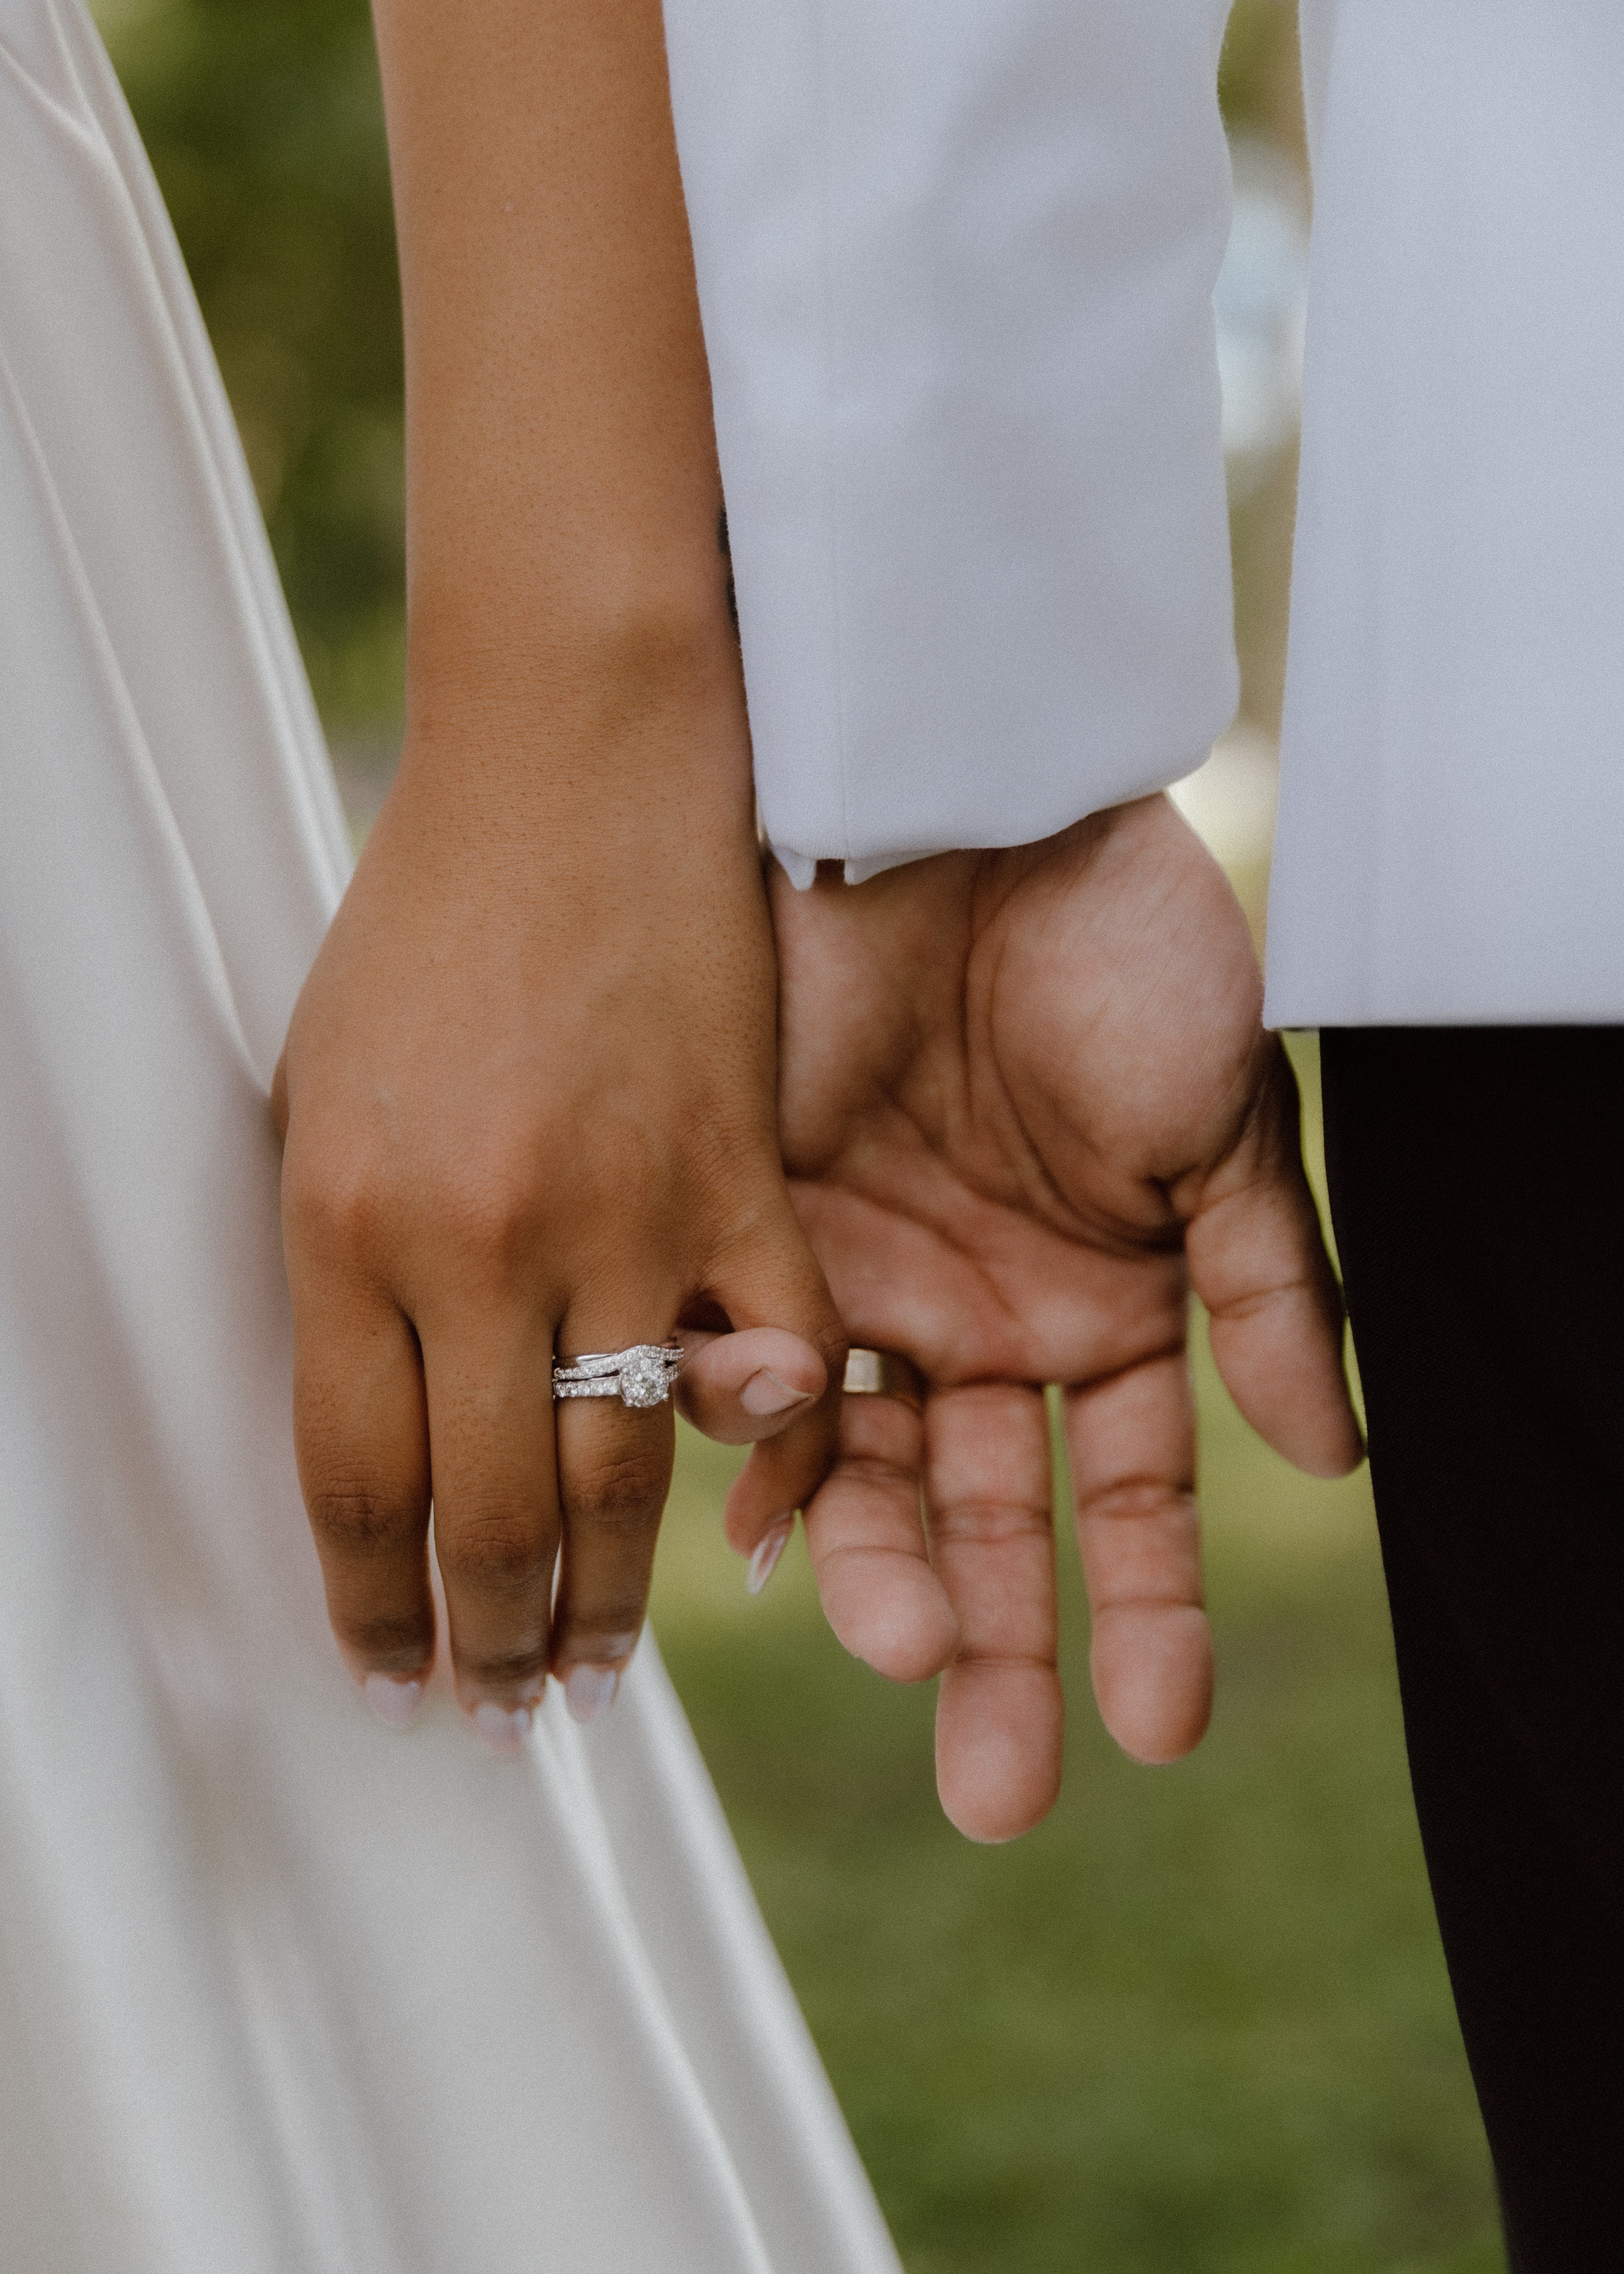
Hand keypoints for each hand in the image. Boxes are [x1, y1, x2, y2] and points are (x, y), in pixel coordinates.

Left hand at [274, 675, 841, 1744]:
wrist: (576, 768)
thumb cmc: (433, 924)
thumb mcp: (326, 1095)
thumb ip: (344, 1266)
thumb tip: (373, 1423)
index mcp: (348, 1224)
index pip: (352, 1481)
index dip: (369, 1607)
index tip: (385, 1672)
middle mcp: (478, 1246)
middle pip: (486, 1513)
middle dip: (484, 1643)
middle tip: (493, 1709)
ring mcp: (621, 1220)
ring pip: (622, 1478)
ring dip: (602, 1602)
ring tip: (584, 1673)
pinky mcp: (739, 1184)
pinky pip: (770, 1371)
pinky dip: (763, 1468)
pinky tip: (738, 1539)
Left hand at [729, 793, 1362, 1836]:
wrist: (967, 804)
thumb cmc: (1120, 946)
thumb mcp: (1228, 1123)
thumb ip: (1268, 1293)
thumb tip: (1334, 1465)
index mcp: (1106, 1309)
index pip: (1128, 1502)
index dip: (1148, 1616)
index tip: (1158, 1732)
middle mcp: (983, 1322)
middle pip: (989, 1524)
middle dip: (997, 1653)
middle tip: (999, 1789)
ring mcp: (869, 1285)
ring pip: (869, 1475)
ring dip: (885, 1577)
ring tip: (902, 1650)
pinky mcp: (758, 1232)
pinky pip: (756, 1376)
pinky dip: (767, 1455)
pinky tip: (776, 1531)